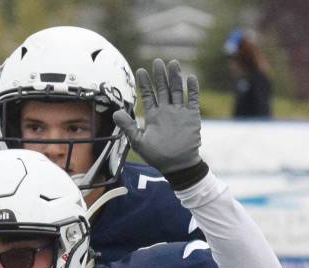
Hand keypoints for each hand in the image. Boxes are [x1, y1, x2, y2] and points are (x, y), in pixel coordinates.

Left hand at [113, 59, 200, 176]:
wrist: (177, 166)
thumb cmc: (157, 156)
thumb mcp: (139, 142)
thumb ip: (128, 127)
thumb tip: (115, 113)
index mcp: (154, 116)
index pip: (149, 95)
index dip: (145, 83)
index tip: (140, 71)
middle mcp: (166, 111)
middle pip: (163, 89)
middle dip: (160, 76)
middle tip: (157, 62)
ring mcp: (179, 112)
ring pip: (177, 90)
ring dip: (176, 78)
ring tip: (173, 63)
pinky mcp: (192, 117)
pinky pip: (193, 100)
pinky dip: (192, 89)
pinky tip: (190, 77)